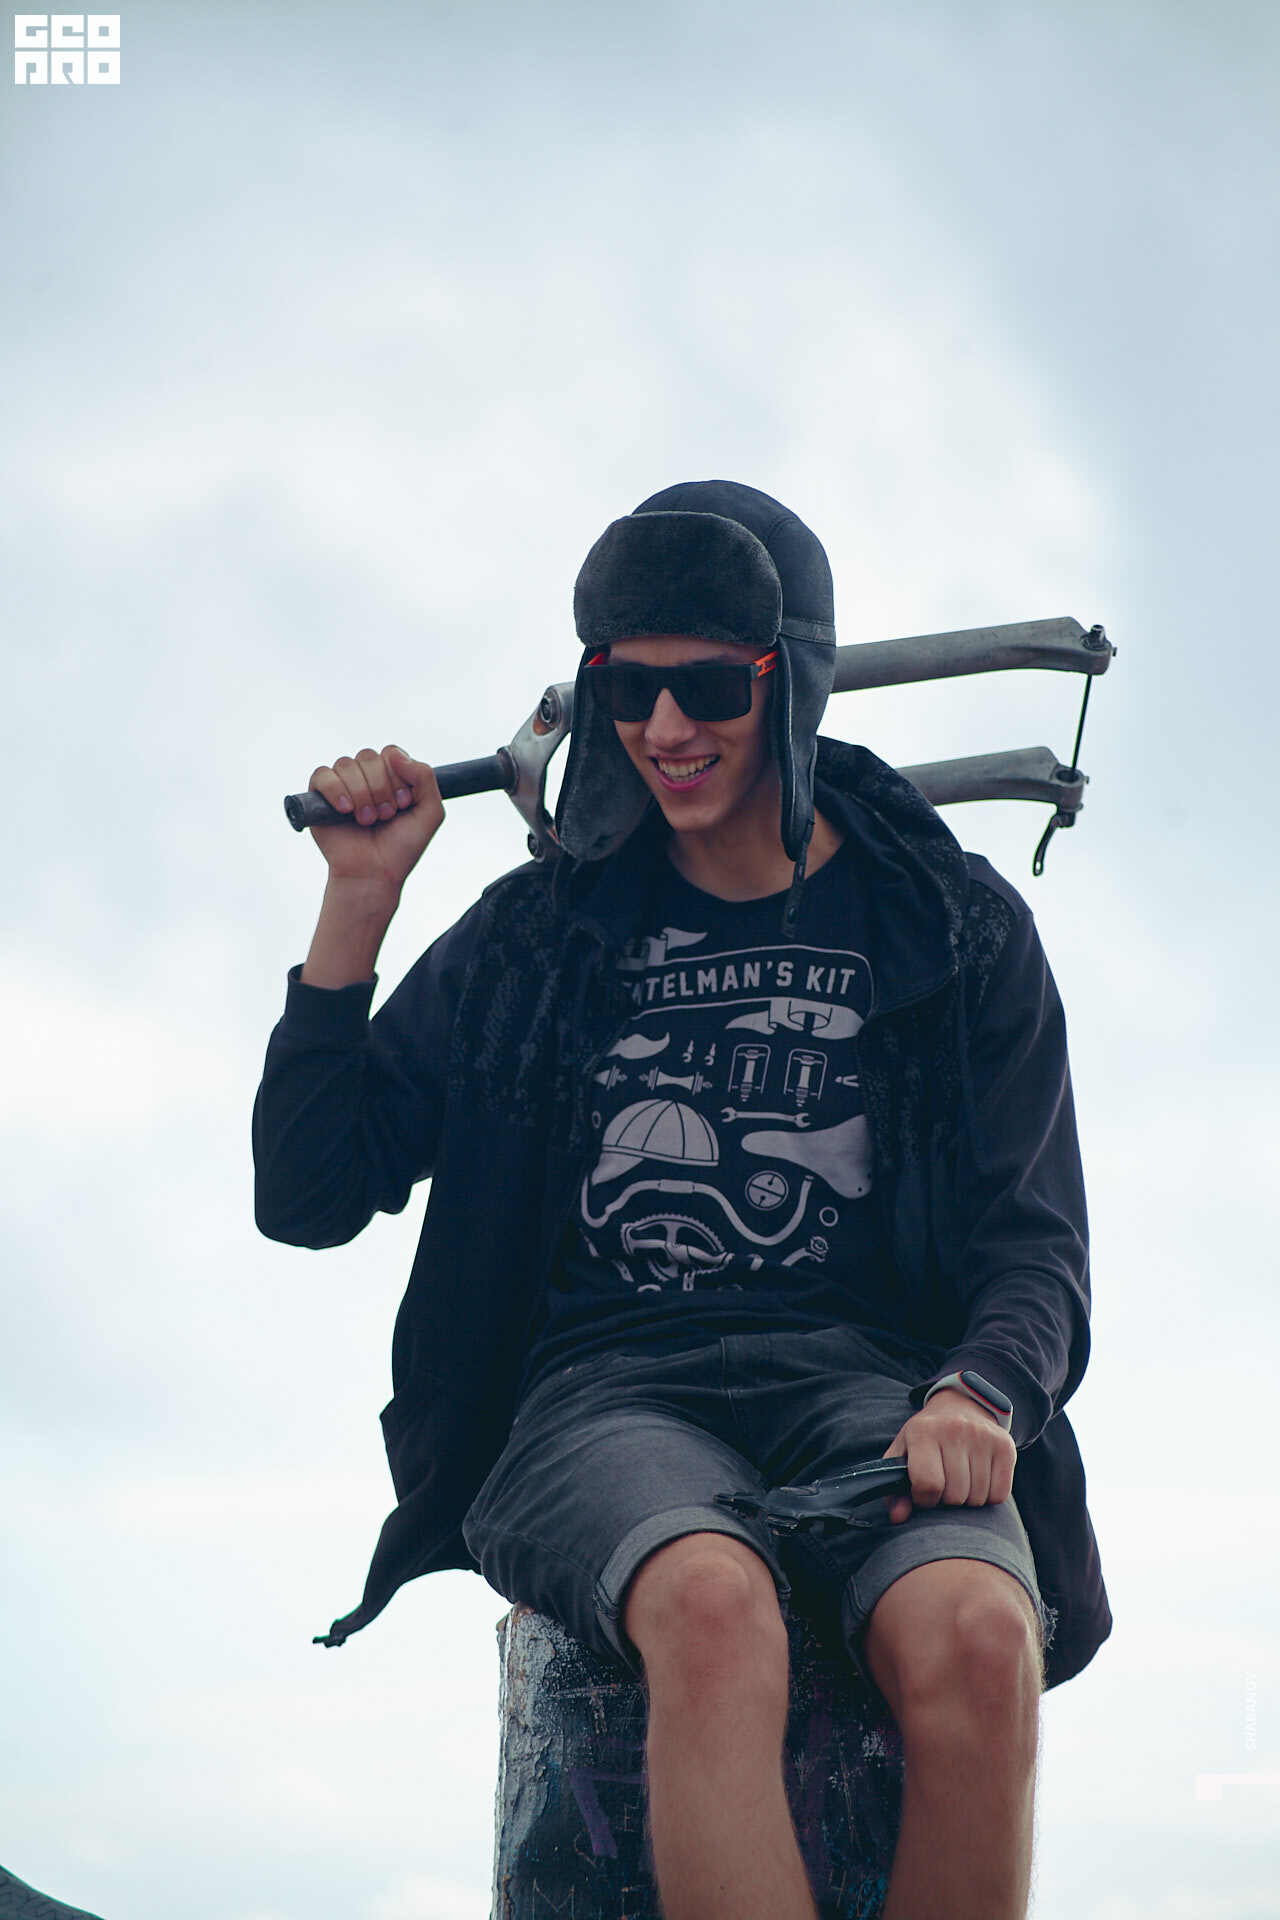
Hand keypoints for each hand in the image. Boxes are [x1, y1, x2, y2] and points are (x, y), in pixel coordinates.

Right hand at [306, 744, 444, 897]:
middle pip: (368, 757)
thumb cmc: (401, 847)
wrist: (375, 873)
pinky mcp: (318, 798)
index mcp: (390, 776)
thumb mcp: (430, 812)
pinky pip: (322, 775)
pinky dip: (334, 789)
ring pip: (346, 764)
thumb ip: (425, 776)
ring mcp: (342, 785)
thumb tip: (394, 754)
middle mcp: (365, 777)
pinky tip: (345, 810)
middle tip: (384, 816)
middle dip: (380, 788)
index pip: (390, 753)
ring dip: (361, 794)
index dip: (397, 776)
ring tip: (366, 820)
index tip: (402, 805)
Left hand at [882, 1388, 1016, 1525]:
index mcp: (923, 1431)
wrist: (961, 1405)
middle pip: (955, 1496)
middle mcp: (955, 1430)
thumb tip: (898, 1517)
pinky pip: (999, 1495)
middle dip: (946, 1500)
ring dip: (967, 1499)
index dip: (924, 1499)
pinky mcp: (1005, 1446)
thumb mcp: (903, 1453)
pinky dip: (989, 1496)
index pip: (928, 1484)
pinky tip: (979, 1480)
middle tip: (944, 1485)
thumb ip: (894, 1487)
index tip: (923, 1494)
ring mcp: (983, 1437)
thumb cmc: (927, 1437)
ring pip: (978, 1498)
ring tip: (960, 1481)